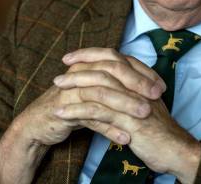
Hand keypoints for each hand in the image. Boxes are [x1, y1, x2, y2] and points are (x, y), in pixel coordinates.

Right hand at [0, 47, 165, 183]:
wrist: (39, 123)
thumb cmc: (72, 106)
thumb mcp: (97, 93)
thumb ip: (117, 86)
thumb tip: (146, 85)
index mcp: (91, 64)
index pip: (122, 61)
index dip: (143, 72)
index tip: (161, 86)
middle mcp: (81, 72)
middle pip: (113, 72)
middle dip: (137, 83)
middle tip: (156, 95)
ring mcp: (72, 89)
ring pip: (103, 94)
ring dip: (125, 104)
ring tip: (144, 114)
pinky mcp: (64, 109)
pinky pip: (90, 117)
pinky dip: (108, 129)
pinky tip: (124, 138)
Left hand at [57, 49, 200, 182]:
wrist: (175, 149)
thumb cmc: (159, 129)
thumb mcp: (145, 103)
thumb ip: (131, 90)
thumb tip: (114, 82)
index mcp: (141, 78)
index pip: (113, 57)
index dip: (90, 54)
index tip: (71, 58)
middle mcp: (137, 85)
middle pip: (104, 68)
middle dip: (78, 69)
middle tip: (58, 75)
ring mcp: (133, 101)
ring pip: (98, 87)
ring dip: (73, 87)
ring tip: (56, 90)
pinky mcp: (127, 120)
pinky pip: (96, 112)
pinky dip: (76, 111)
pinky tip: (61, 113)